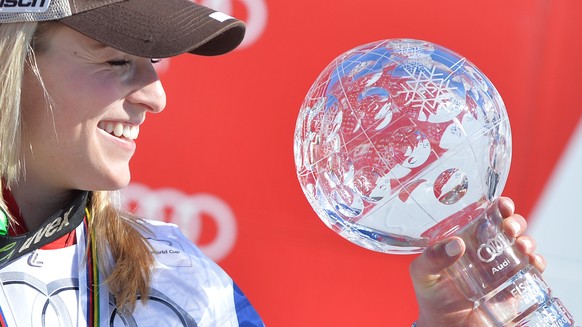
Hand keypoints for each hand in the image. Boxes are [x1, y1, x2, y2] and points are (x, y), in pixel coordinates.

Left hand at [409, 197, 544, 326]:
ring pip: (523, 246)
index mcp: (466, 240)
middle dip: (516, 222)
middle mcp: (486, 251)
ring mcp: (502, 268)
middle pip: (509, 228)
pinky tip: (533, 263)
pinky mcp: (514, 287)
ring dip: (528, 242)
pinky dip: (537, 264)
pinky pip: (532, 271)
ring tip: (522, 247)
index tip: (503, 205)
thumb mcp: (423, 274)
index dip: (497, 207)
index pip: (485, 217)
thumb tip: (457, 244)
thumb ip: (431, 258)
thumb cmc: (432, 298)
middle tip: (510, 228)